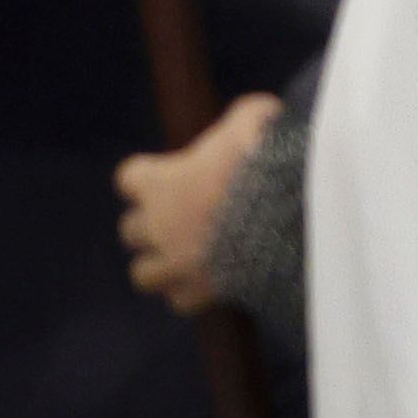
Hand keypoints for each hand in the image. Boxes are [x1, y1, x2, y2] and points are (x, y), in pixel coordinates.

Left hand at [115, 91, 274, 314]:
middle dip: (150, 223)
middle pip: (129, 230)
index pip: (128, 177)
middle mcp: (159, 226)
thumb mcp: (254, 119)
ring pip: (142, 274)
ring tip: (184, 256)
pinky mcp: (199, 293)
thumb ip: (241, 120)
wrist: (289, 216)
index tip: (165, 172)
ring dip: (159, 264)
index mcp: (161, 184)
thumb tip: (253, 117)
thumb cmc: (263, 162)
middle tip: (179, 216)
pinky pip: (178, 300)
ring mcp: (176, 263)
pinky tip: (210, 281)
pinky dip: (189, 292)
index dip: (145, 175)